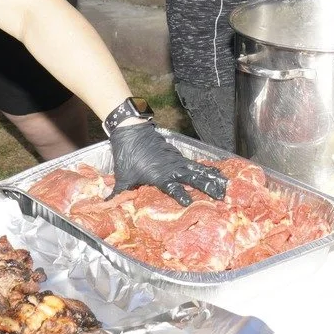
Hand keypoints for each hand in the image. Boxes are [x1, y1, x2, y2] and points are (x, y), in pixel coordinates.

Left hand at [106, 121, 227, 207]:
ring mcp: (177, 161)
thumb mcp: (123, 176)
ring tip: (227, 185)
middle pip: (194, 179)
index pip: (173, 189)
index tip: (189, 203)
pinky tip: (216, 173)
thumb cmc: (127, 155)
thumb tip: (106, 203)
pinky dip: (206, 170)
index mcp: (160, 177)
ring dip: (212, 178)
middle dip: (208, 187)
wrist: (131, 130)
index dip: (181, 196)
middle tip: (222, 196)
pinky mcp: (178, 155)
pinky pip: (195, 164)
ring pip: (198, 171)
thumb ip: (120, 191)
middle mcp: (173, 169)